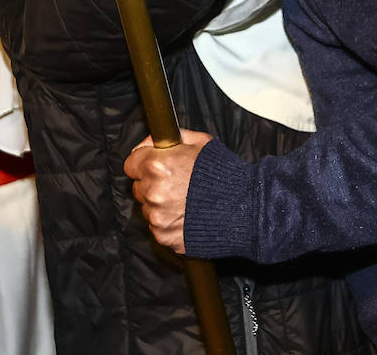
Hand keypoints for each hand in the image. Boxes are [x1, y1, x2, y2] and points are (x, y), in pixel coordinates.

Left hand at [123, 129, 213, 253]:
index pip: (131, 164)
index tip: (153, 166)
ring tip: (185, 201)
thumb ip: (170, 139)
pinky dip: (168, 223)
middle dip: (153, 184)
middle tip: (176, 183)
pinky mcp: (165, 236)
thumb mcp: (199, 142)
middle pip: (139, 187)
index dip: (143, 163)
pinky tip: (187, 215)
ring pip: (148, 208)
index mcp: (157, 165)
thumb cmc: (225, 175)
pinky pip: (158, 227)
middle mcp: (154, 192)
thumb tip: (153, 141)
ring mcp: (158, 217)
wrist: (245, 208)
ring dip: (160, 204)